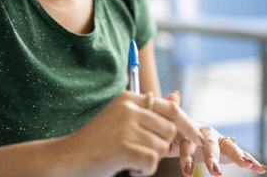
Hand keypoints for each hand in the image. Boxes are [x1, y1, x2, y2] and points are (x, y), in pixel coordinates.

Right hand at [65, 91, 205, 176]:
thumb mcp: (123, 121)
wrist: (66, 158)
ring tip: (129, 159)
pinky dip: (144, 170)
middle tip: (141, 153)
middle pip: (169, 131)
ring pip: (161, 148)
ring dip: (149, 160)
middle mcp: (128, 108)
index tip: (200, 138)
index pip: (170, 109)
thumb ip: (151, 112)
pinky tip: (129, 168)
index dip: (188, 124)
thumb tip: (177, 97)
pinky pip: (152, 161)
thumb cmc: (97, 142)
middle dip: (162, 147)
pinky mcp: (123, 147)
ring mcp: (125, 127)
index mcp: (129, 99)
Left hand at [165, 91, 266, 176]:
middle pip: (210, 144)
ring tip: (247, 165)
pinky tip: (261, 168)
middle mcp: (206, 133)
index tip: (187, 171)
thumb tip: (174, 94)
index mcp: (188, 130)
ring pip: (229, 146)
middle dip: (213, 157)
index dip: (187, 156)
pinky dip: (251, 160)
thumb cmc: (171, 132)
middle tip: (214, 171)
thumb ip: (168, 115)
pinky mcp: (227, 149)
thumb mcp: (166, 127)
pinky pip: (240, 153)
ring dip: (238, 155)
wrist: (180, 130)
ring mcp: (218, 140)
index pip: (187, 143)